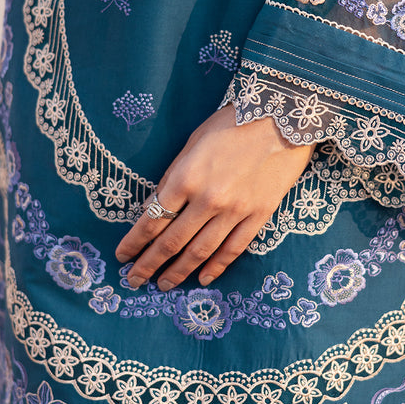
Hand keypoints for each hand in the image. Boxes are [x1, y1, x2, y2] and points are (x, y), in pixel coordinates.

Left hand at [115, 105, 314, 287]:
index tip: (122, 255)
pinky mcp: (258, 215)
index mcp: (186, 177)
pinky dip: (217, 267)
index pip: (152, 219)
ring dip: (178, 272)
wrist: (282, 118)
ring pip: (200, 251)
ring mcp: (235, 210)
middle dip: (149, 264)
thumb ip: (174, 175)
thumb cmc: (233, 123)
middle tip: (134, 280)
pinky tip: (203, 278)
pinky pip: (233, 248)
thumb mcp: (193, 142)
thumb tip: (156, 204)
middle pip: (171, 242)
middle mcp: (207, 199)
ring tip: (164, 285)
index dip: (134, 242)